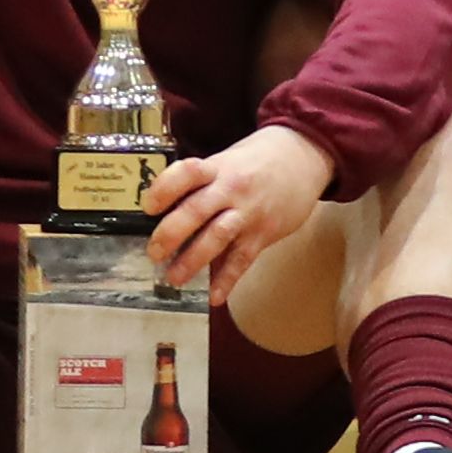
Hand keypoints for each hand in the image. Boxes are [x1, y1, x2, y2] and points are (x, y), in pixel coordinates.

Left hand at [144, 124, 334, 300]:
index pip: (186, 173)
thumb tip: (167, 213)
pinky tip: (215, 296)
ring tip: (174, 278)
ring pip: (218, 236)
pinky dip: (228, 278)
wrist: (303, 156)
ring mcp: (249, 212)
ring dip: (193, 259)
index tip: (148, 207)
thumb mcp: (227, 160)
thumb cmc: (257, 160)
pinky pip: (243, 258)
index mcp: (217, 167)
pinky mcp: (265, 232)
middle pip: (197, 210)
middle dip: (171, 233)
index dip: (164, 189)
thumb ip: (201, 184)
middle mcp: (231, 188)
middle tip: (154, 253)